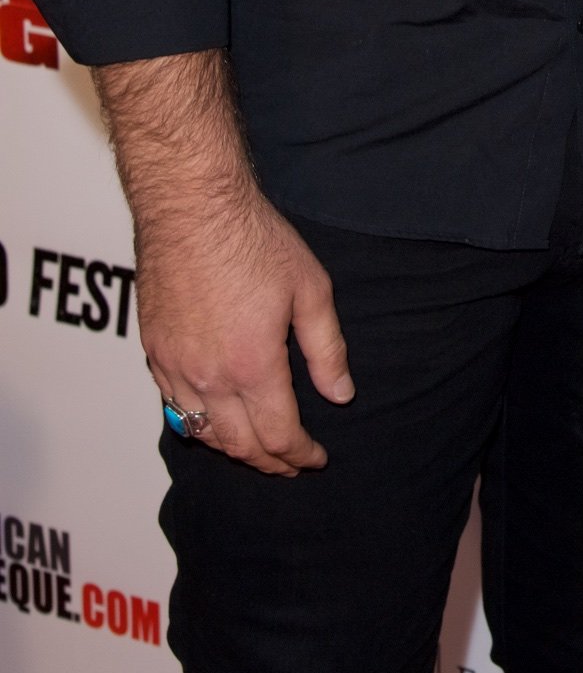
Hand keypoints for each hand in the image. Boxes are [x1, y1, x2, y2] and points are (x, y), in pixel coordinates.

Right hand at [135, 179, 353, 476]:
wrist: (193, 207)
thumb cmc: (253, 240)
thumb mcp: (311, 290)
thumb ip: (326, 350)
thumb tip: (340, 394)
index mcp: (252, 365)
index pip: (278, 435)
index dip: (300, 456)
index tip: (316, 458)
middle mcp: (208, 376)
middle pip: (238, 445)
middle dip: (269, 463)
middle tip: (291, 465)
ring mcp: (174, 366)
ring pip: (201, 433)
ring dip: (232, 448)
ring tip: (257, 448)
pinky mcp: (153, 352)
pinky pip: (172, 406)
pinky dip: (198, 424)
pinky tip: (216, 417)